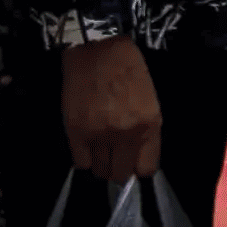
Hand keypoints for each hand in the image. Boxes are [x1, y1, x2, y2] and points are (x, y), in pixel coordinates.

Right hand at [60, 36, 161, 179]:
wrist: (99, 52)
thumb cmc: (129, 72)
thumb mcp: (150, 101)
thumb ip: (146, 130)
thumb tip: (138, 156)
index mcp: (149, 125)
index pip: (146, 168)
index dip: (139, 168)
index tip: (134, 163)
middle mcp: (126, 134)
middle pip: (121, 174)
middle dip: (120, 170)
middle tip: (116, 159)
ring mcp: (99, 135)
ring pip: (100, 171)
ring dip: (102, 165)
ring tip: (102, 152)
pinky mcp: (76, 132)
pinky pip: (81, 162)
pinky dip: (85, 158)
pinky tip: (88, 147)